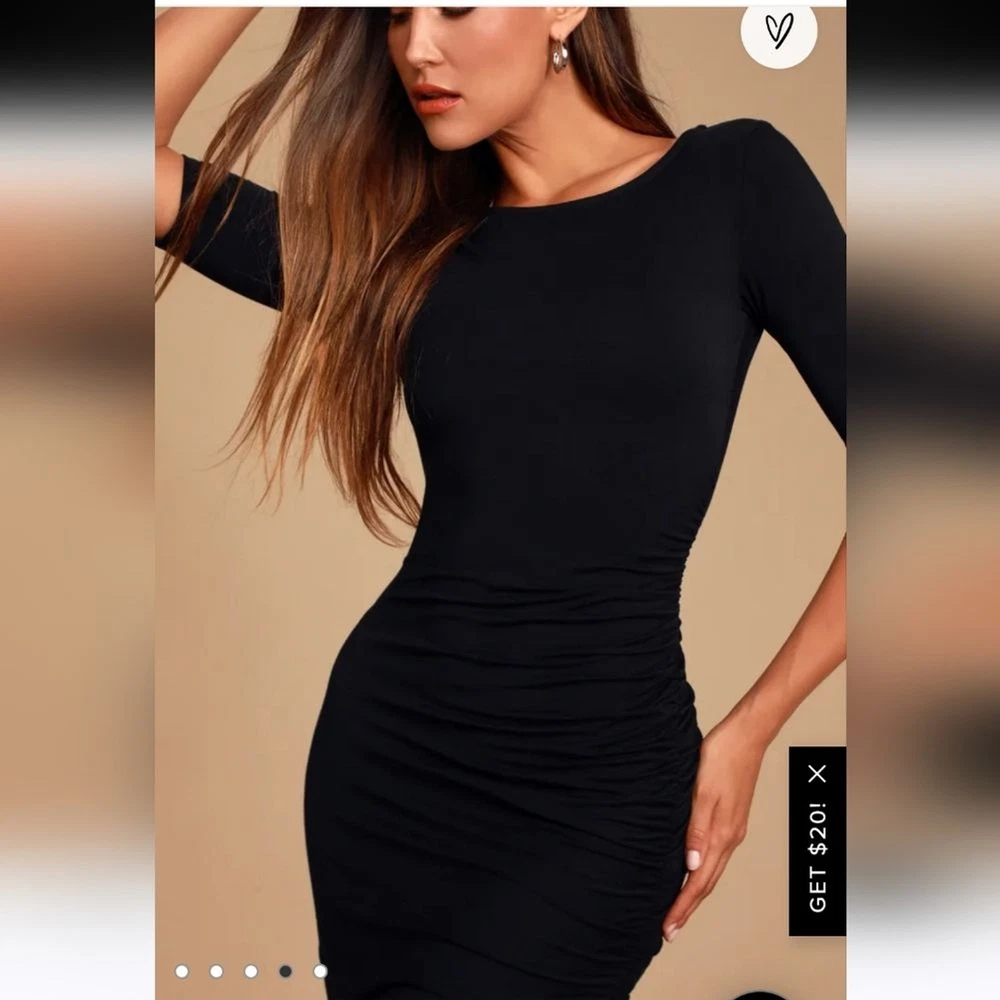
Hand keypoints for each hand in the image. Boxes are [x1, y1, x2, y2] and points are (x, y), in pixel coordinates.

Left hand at [661, 713, 766, 941]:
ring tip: (679, 909)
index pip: (698, 880)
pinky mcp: (731, 819)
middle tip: (669, 931)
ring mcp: (732, 829)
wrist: (746, 736)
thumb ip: (695, 828)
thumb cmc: (721, 757)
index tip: (668, 928)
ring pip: (712, 871)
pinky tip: (692, 869)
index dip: (682, 906)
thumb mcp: (701, 790)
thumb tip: (691, 864)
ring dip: (695, 892)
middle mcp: (729, 837)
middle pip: (707, 882)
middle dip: (688, 908)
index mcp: (722, 833)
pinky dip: (703, 871)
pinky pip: (716, 855)